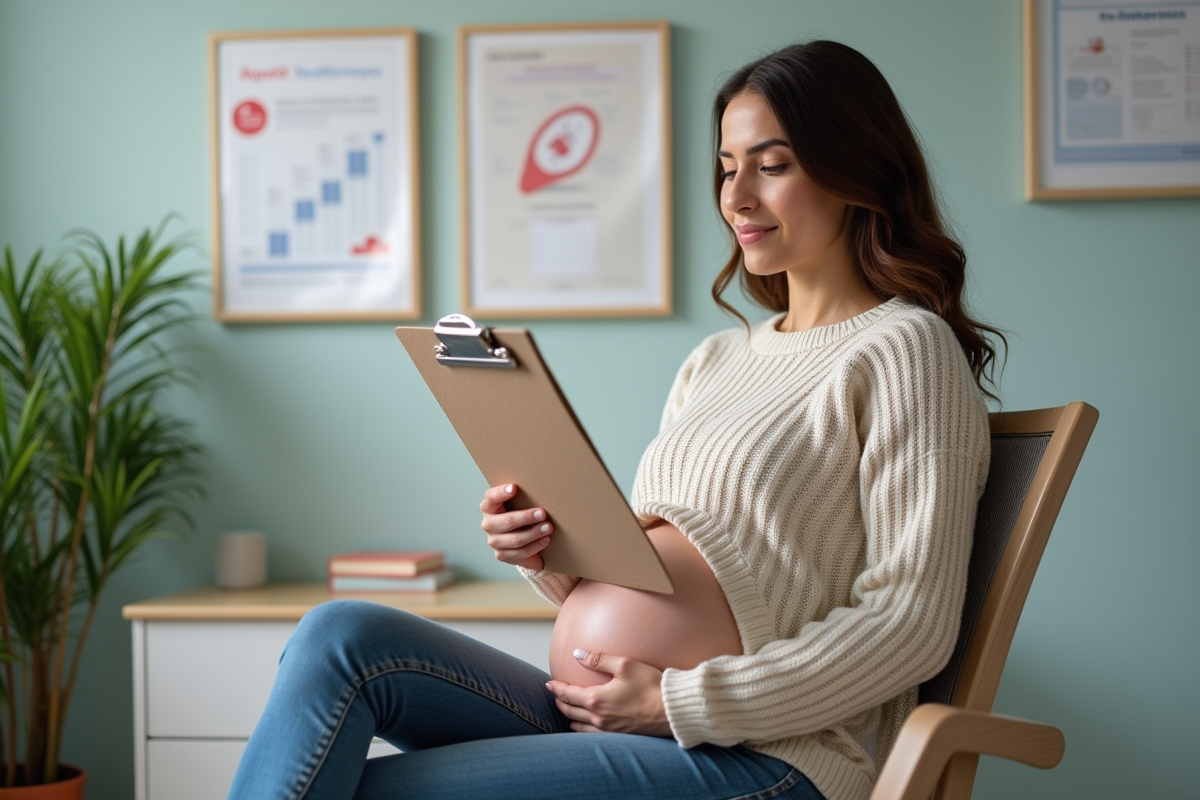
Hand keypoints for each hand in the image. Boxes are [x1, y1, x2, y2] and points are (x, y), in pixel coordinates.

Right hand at [480, 483, 552, 569]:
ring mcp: (494, 541)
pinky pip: (519, 553)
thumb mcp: (519, 504)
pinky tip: (545, 540)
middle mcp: (488, 524)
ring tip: (548, 528)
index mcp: (489, 507)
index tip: (514, 487)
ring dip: (533, 534)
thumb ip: (523, 497)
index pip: (491, 497)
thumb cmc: (520, 514)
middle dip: (526, 517)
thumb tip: (542, 488)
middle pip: (507, 521)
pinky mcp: (501, 555)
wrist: (520, 537)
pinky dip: (534, 547)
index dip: (501, 493)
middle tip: (543, 513)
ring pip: (515, 539)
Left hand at [545, 649, 670, 735]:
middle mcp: (598, 717)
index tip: (549, 683)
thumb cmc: (651, 686)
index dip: (557, 688)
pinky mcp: (618, 736)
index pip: (568, 694)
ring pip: (579, 725)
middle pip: (570, 711)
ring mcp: (608, 729)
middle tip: (555, 695)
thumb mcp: (625, 665)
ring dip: (570, 717)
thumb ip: (598, 660)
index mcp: (597, 699)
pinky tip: (584, 726)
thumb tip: (577, 653)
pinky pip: (592, 735)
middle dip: (560, 702)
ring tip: (566, 710)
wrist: (672, 710)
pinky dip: (582, 729)